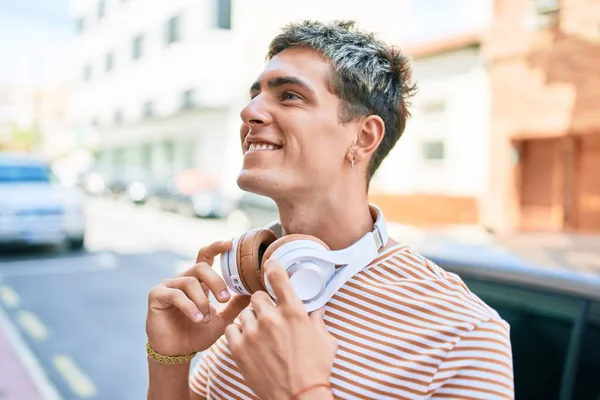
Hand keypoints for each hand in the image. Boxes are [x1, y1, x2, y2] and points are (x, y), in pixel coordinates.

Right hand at [146, 241, 249, 356]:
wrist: (177, 352)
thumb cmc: (198, 334)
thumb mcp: (222, 319)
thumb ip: (235, 306)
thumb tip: (253, 292)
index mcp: (198, 281)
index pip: (205, 257)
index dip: (216, 248)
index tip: (229, 245)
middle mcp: (183, 279)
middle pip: (201, 267)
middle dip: (216, 281)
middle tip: (225, 299)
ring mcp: (169, 286)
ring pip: (190, 282)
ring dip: (202, 301)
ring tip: (206, 319)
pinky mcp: (157, 295)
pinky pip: (176, 295)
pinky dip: (190, 307)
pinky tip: (198, 319)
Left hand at [225, 259, 336, 399]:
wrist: (298, 397)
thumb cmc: (316, 370)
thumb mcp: (325, 341)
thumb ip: (318, 321)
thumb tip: (317, 310)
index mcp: (294, 312)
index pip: (278, 277)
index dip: (272, 267)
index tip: (270, 265)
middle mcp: (271, 318)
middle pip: (257, 296)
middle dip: (263, 303)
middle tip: (269, 315)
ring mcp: (253, 333)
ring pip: (244, 313)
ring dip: (251, 320)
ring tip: (260, 333)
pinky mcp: (239, 349)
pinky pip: (231, 330)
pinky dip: (238, 332)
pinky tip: (247, 340)